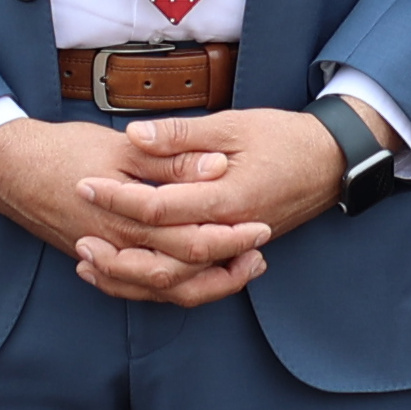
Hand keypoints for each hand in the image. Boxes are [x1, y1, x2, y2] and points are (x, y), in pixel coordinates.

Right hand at [0, 117, 273, 306]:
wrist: (10, 169)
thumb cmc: (63, 151)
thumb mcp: (122, 148)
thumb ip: (170, 160)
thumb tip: (216, 165)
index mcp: (129, 219)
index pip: (192, 242)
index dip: (231, 239)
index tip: (261, 228)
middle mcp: (119, 249)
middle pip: (183, 276)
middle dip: (226, 270)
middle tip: (259, 256)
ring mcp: (107, 260)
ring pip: (162, 290)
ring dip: (203, 284)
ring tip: (236, 269)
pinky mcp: (98, 260)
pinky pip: (138, 288)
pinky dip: (168, 289)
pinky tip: (191, 279)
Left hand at [84, 109, 349, 305]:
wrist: (332, 163)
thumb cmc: (284, 138)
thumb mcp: (233, 124)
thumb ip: (181, 134)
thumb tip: (134, 136)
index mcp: (227, 199)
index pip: (160, 208)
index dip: (118, 196)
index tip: (85, 183)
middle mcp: (230, 234)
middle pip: (164, 260)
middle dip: (116, 253)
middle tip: (78, 235)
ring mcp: (234, 251)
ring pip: (177, 284)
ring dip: (130, 278)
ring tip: (89, 264)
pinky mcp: (234, 257)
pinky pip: (191, 285)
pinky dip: (155, 285)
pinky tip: (125, 274)